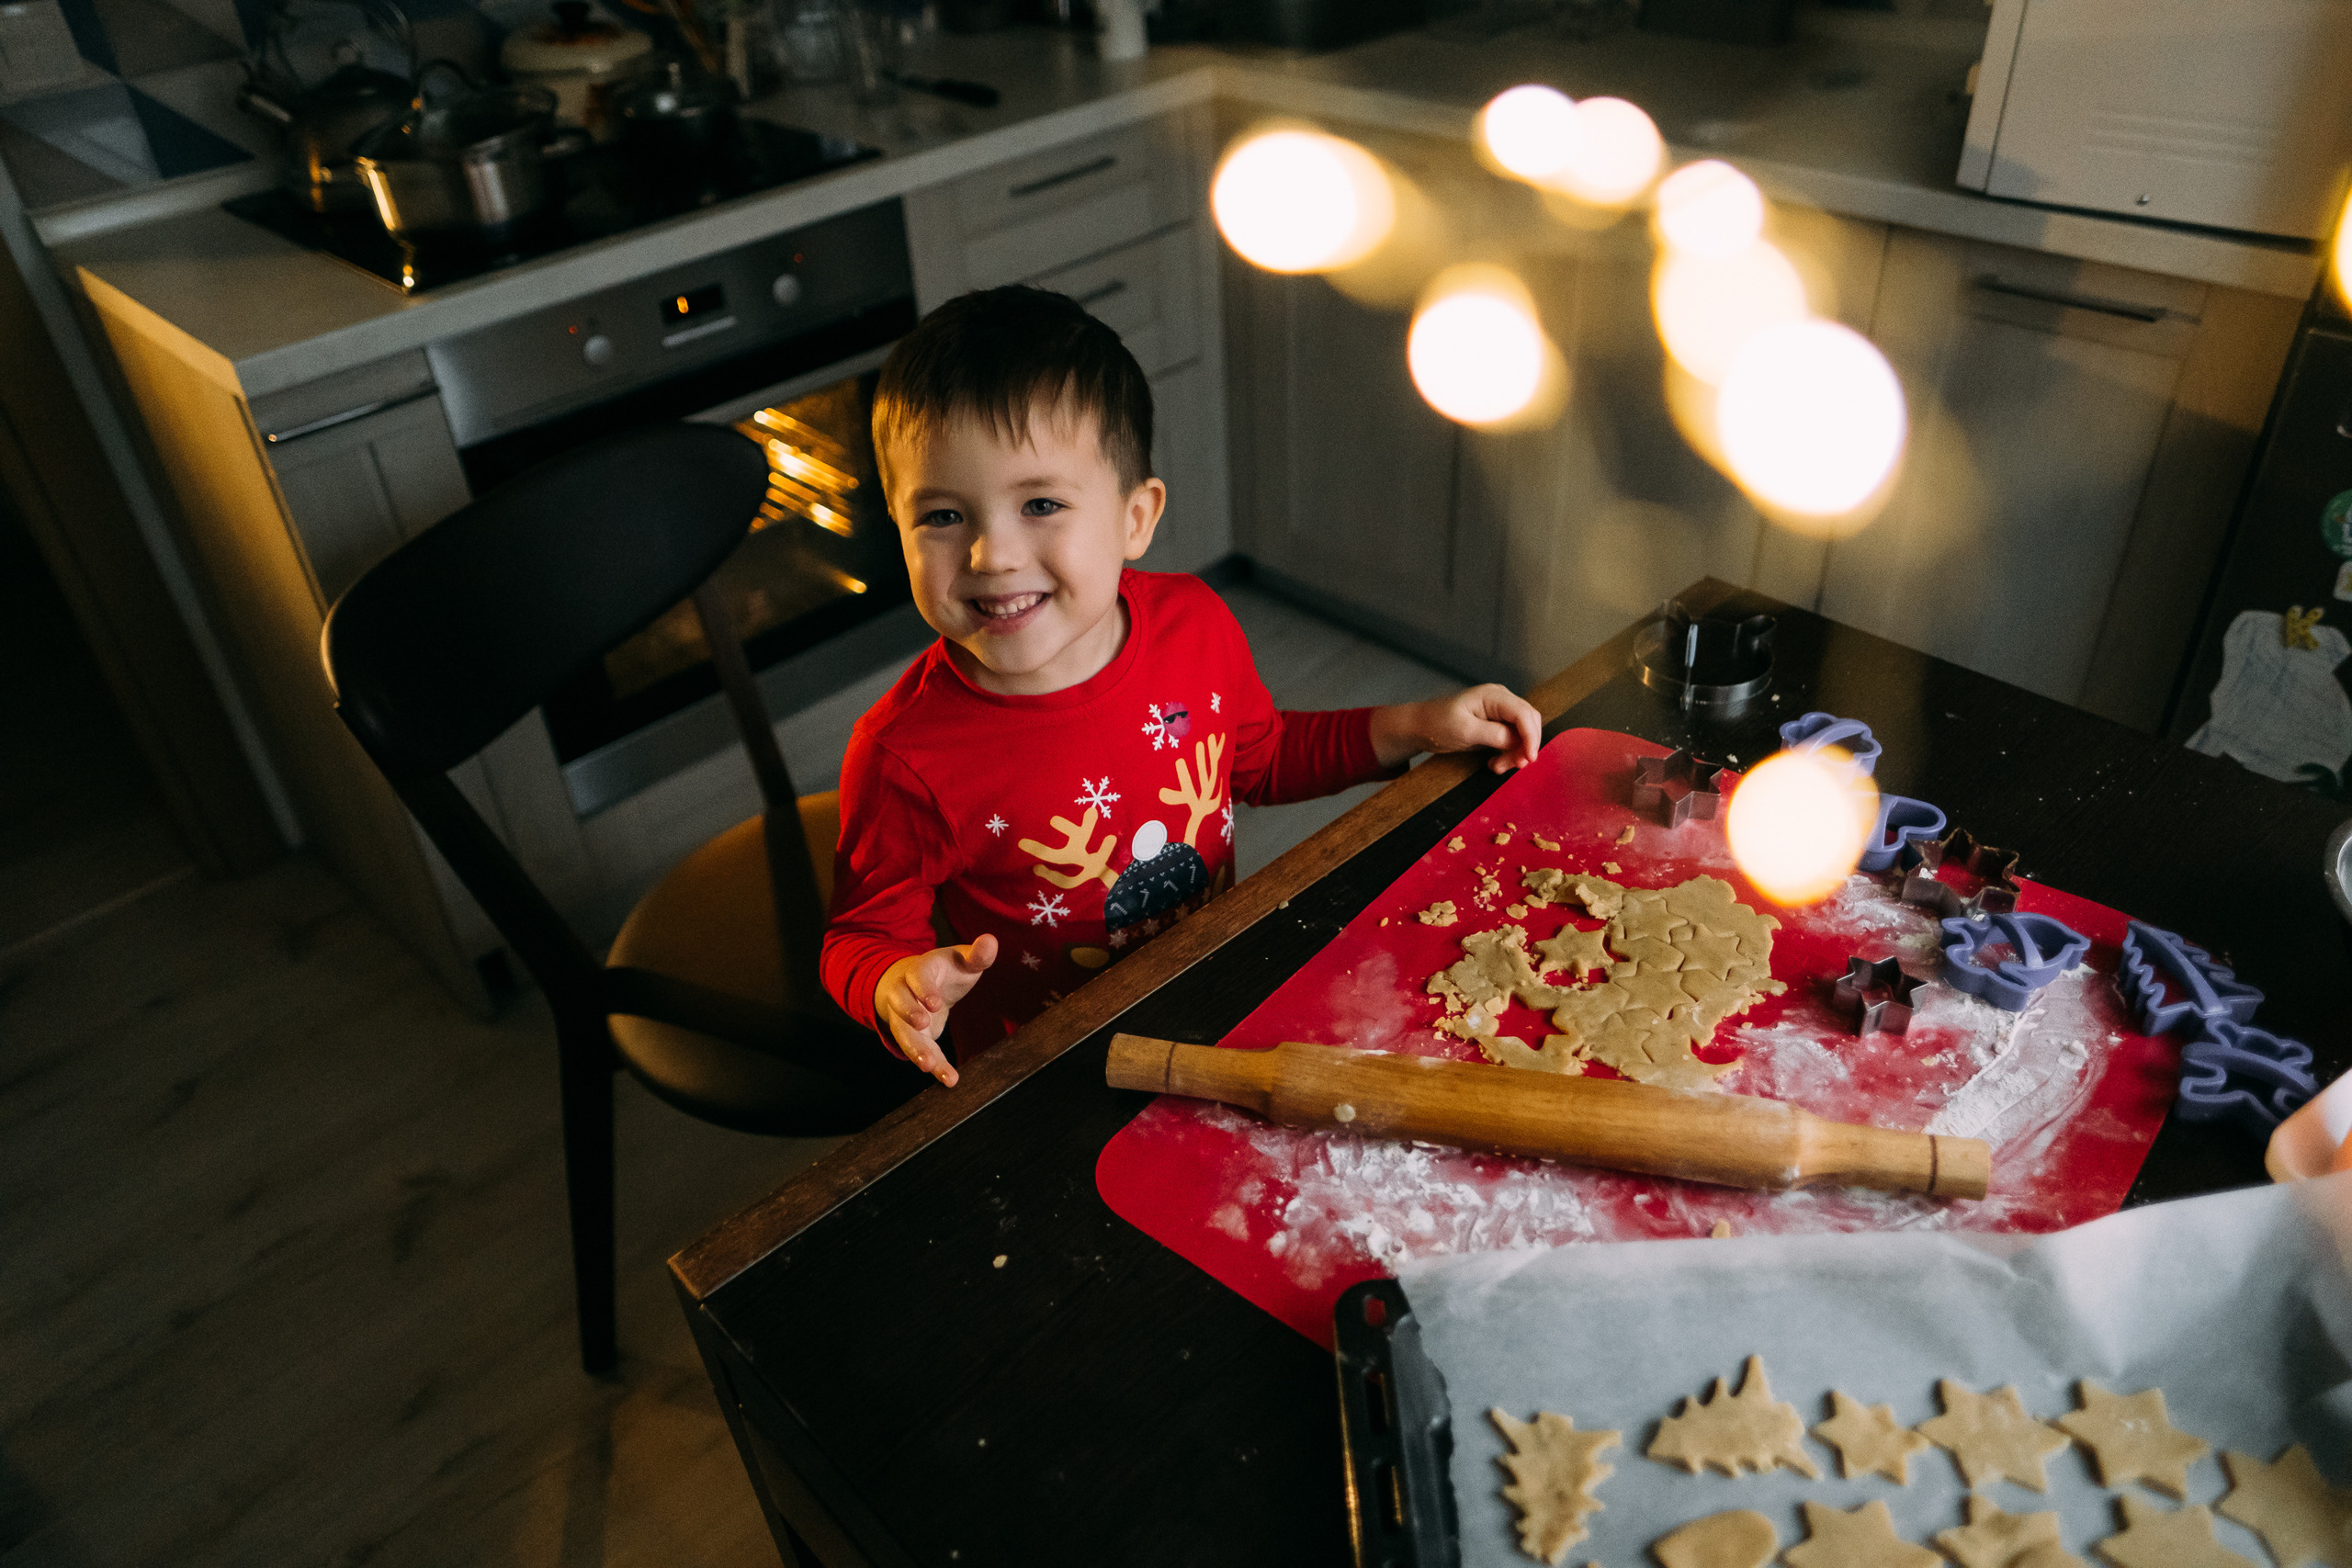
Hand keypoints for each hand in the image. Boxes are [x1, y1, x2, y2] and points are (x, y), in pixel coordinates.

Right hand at [875, 934, 996, 1086]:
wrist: (915, 984)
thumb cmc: (944, 971)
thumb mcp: (960, 960)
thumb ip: (977, 955)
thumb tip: (991, 941)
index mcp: (919, 970)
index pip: (917, 976)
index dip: (923, 988)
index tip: (935, 1002)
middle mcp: (905, 994)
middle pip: (900, 1004)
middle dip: (908, 1013)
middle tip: (922, 1023)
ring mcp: (905, 1018)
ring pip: (903, 1033)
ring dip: (914, 1048)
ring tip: (927, 1065)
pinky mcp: (913, 1037)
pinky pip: (920, 1052)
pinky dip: (934, 1066)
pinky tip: (949, 1079)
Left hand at [1369, 684, 1543, 772]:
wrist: (1420, 727)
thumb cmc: (1437, 724)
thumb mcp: (1465, 731)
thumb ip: (1494, 735)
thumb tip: (1517, 741)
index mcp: (1494, 696)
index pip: (1524, 714)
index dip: (1531, 737)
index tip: (1529, 759)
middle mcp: (1501, 700)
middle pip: (1528, 723)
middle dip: (1524, 747)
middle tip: (1511, 766)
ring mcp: (1500, 712)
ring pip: (1522, 734)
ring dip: (1515, 753)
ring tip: (1497, 767)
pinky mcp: (1496, 725)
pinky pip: (1512, 740)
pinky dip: (1508, 754)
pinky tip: (1495, 763)